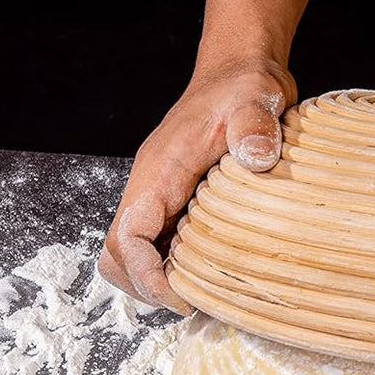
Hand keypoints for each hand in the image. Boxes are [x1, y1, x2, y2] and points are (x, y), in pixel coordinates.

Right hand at [99, 58, 296, 311]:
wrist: (239, 70)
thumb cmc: (242, 85)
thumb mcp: (254, 99)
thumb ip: (254, 125)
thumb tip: (257, 157)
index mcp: (159, 171)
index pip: (126, 235)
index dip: (145, 274)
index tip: (178, 297)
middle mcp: (150, 187)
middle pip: (117, 254)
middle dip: (143, 286)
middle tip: (187, 303)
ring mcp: (160, 195)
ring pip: (131, 253)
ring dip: (153, 280)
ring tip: (196, 294)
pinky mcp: (175, 200)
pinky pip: (155, 243)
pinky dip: (170, 266)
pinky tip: (207, 272)